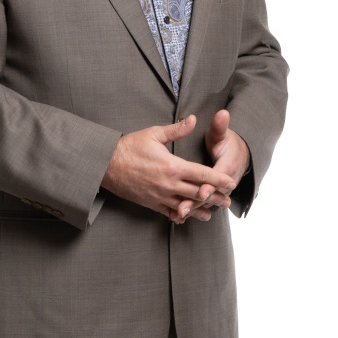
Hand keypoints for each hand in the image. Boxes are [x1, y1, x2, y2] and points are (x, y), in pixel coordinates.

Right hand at [101, 114, 235, 221]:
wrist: (106, 165)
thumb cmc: (129, 147)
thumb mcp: (153, 134)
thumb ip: (176, 130)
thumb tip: (193, 120)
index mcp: (173, 166)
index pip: (202, 174)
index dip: (219, 179)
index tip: (231, 182)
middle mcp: (169, 184)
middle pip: (198, 193)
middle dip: (215, 197)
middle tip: (228, 200)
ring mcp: (160, 196)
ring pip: (186, 206)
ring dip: (201, 210)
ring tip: (212, 213)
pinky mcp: (151, 203)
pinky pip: (169, 213)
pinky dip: (180, 215)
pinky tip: (187, 218)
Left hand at [175, 110, 250, 223]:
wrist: (240, 156)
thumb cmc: (229, 144)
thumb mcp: (223, 134)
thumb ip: (220, 126)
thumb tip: (223, 113)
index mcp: (226, 166)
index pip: (217, 178)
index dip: (210, 185)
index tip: (202, 190)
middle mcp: (223, 182)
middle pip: (209, 194)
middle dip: (196, 202)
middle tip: (183, 209)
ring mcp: (217, 191)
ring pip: (204, 203)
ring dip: (192, 209)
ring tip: (178, 215)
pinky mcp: (210, 195)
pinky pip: (200, 206)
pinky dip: (189, 212)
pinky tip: (177, 217)